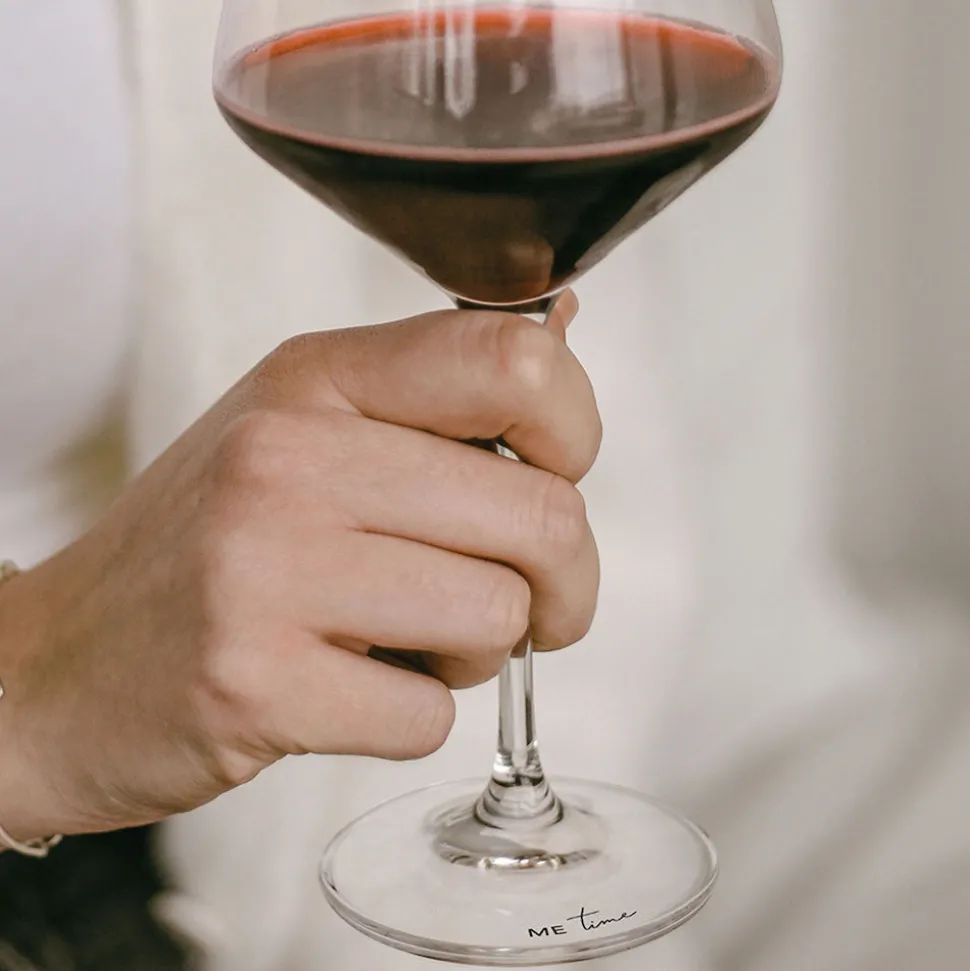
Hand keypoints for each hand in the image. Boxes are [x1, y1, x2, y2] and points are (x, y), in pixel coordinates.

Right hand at [0, 296, 599, 841]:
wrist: (59, 664)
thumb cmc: (211, 547)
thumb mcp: (306, 432)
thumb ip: (432, 404)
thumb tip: (564, 345)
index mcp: (320, 379)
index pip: (519, 360)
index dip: (574, 435)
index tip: (549, 480)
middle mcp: (291, 456)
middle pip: (542, 515)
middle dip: (560, 582)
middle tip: (522, 602)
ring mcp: (265, 567)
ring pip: (498, 619)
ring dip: (476, 652)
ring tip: (400, 640)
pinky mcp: (253, 680)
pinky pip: (429, 717)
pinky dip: (411, 716)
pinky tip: (346, 689)